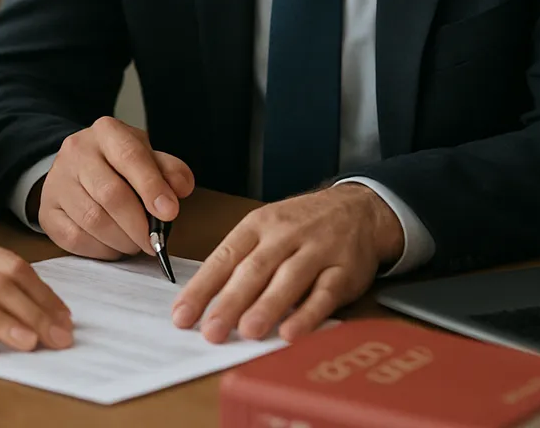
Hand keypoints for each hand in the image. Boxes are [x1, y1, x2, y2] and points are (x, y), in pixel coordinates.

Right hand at [36, 117, 194, 259]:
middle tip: (154, 243)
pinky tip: (114, 246)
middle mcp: (76, 150)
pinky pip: (75, 238)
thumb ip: (169, 170)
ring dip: (122, 240)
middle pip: (111, 194)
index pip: (130, 157)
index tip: (169, 213)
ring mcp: (57, 180)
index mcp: (107, 131)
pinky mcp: (47, 210)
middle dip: (138, 225)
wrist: (78, 167)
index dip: (152, 187)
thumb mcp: (148, 156)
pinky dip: (101, 249)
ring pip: (93, 220)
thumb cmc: (120, 163)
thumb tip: (181, 189)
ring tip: (135, 243)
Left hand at [171, 184, 403, 343]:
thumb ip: (241, 260)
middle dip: (230, 302)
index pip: (225, 256)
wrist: (357, 208)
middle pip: (254, 269)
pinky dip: (307, 314)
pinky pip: (324, 294)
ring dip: (267, 306)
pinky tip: (291, 332)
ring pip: (288, 279)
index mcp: (258, 224)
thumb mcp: (266, 228)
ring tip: (247, 332)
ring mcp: (316, 251)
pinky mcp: (344, 270)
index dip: (202, 287)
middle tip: (211, 331)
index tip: (182, 315)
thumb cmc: (301, 224)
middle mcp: (285, 235)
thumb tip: (205, 299)